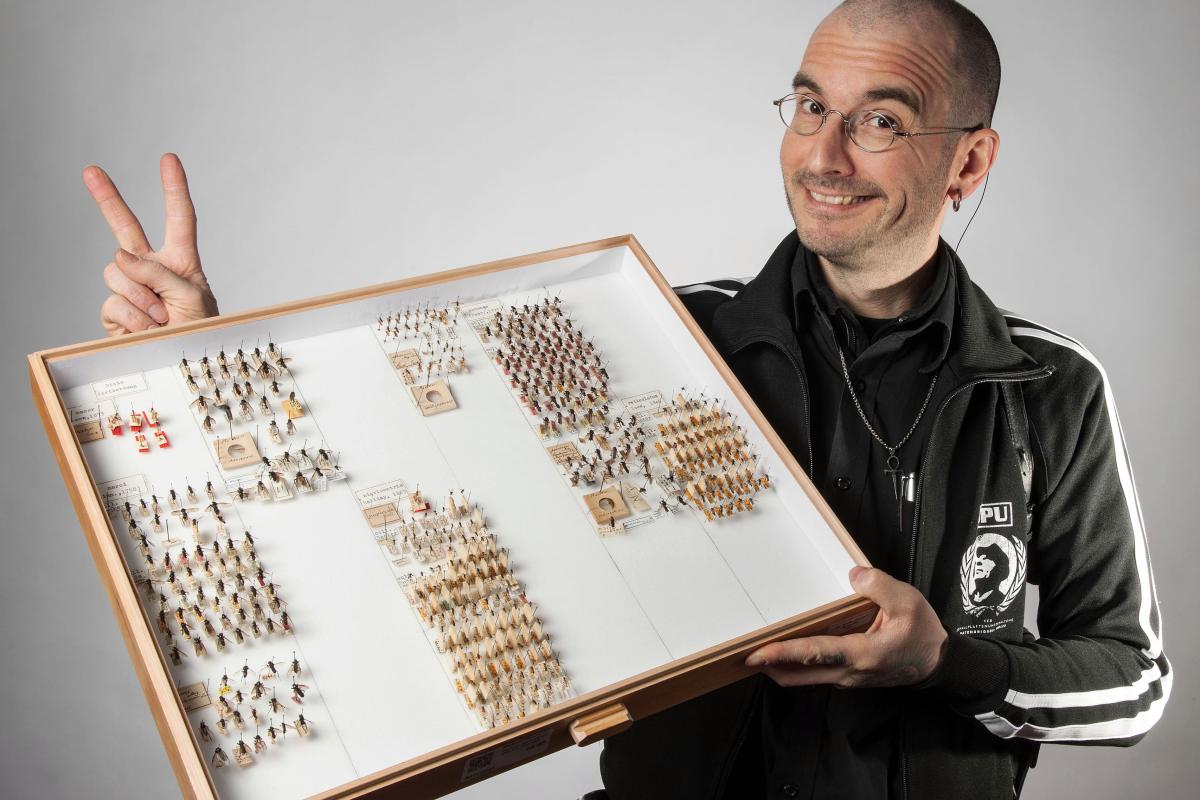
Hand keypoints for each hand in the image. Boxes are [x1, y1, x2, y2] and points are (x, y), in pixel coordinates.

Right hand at [82, 153, 218, 335]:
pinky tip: (148, 329)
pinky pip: (113, 301)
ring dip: (142, 297)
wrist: (185, 362)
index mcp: (181, 261)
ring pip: (117, 272)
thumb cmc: (200, 332)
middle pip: (125, 228)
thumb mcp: (193, 298)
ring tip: (162, 317)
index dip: (174, 189)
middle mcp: (153, 270)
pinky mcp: (117, 310)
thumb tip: (121, 256)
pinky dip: (133, 317)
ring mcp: (132, 288)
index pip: (179, 219)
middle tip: (91, 171)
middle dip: (107, 199)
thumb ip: (160, 273)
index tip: (168, 159)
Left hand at [744, 566, 947, 688]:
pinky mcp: (849, 675)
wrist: (939, 663)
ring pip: (806, 678)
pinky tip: (788, 650)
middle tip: (742, 654)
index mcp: (862, 655)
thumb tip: (853, 574)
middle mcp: (849, 672)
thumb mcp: (909, 601)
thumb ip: (879, 585)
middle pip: (799, 676)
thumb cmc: (924, 634)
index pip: (813, 654)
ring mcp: (848, 677)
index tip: (755, 653)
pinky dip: (798, 665)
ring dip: (782, 667)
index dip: (782, 653)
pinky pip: (817, 673)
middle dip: (769, 666)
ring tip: (759, 651)